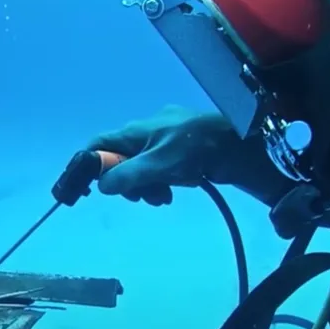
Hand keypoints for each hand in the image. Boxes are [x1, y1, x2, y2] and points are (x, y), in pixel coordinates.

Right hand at [86, 107, 247, 205]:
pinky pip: (160, 168)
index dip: (90, 166)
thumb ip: (127, 175)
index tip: (93, 189)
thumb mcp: (157, 164)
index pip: (98, 144)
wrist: (239, 143)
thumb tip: (102, 186)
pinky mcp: (179, 150)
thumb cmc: (195, 149)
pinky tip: (176, 189)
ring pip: (141, 168)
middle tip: (143, 197)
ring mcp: (163, 140)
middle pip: (119, 161)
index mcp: (134, 131)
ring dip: (148, 186)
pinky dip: (163, 181)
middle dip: (128, 183)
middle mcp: (145, 133)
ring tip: (164, 196)